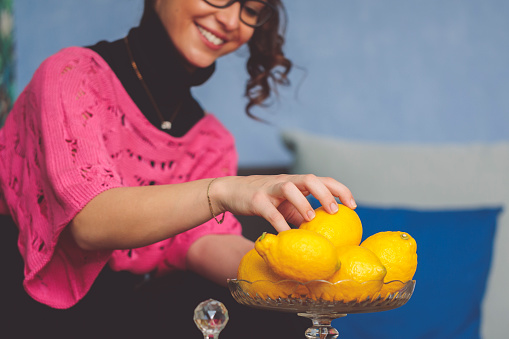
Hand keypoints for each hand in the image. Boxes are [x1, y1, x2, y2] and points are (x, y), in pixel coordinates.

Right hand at [211, 174, 355, 232]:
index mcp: (296, 182)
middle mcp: (285, 181)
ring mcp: (270, 189)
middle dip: (325, 193)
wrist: (232, 191)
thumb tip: (322, 233)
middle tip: (335, 211)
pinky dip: (279, 223)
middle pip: (309, 179)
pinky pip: (270, 211)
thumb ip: (301, 214)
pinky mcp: (256, 200)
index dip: (340, 190)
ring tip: (311, 218)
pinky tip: (286, 235)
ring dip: (302, 202)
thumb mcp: (285, 205)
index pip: (323, 180)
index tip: (353, 205)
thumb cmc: (264, 199)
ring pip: (289, 187)